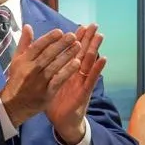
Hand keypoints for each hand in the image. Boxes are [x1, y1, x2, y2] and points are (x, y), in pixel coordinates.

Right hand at [0, 25, 79, 127]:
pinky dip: (67, 71)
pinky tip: (76, 63)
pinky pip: (58, 80)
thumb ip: (24, 44)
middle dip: (61, 44)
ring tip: (78, 46)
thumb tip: (28, 26)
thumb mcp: (16, 61)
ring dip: (67, 55)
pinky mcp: (46, 92)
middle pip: (47, 55)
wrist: (14, 104)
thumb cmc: (17, 80)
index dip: (49, 38)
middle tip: (73, 36)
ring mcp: (39, 82)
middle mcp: (30, 70)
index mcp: (23, 61)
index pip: (37, 46)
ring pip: (54, 66)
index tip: (60, 31)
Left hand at [45, 24, 106, 143]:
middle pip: (82, 53)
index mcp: (66, 71)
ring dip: (95, 48)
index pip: (72, 52)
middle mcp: (76, 74)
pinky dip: (97, 68)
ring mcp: (81, 82)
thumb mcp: (48, 83)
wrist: (61, 121)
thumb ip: (45, 69)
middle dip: (88, 39)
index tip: (79, 25)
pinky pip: (91, 78)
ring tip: (100, 35)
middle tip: (93, 24)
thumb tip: (40, 57)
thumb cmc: (55, 101)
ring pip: (89, 62)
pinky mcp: (84, 91)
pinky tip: (103, 58)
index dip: (75, 39)